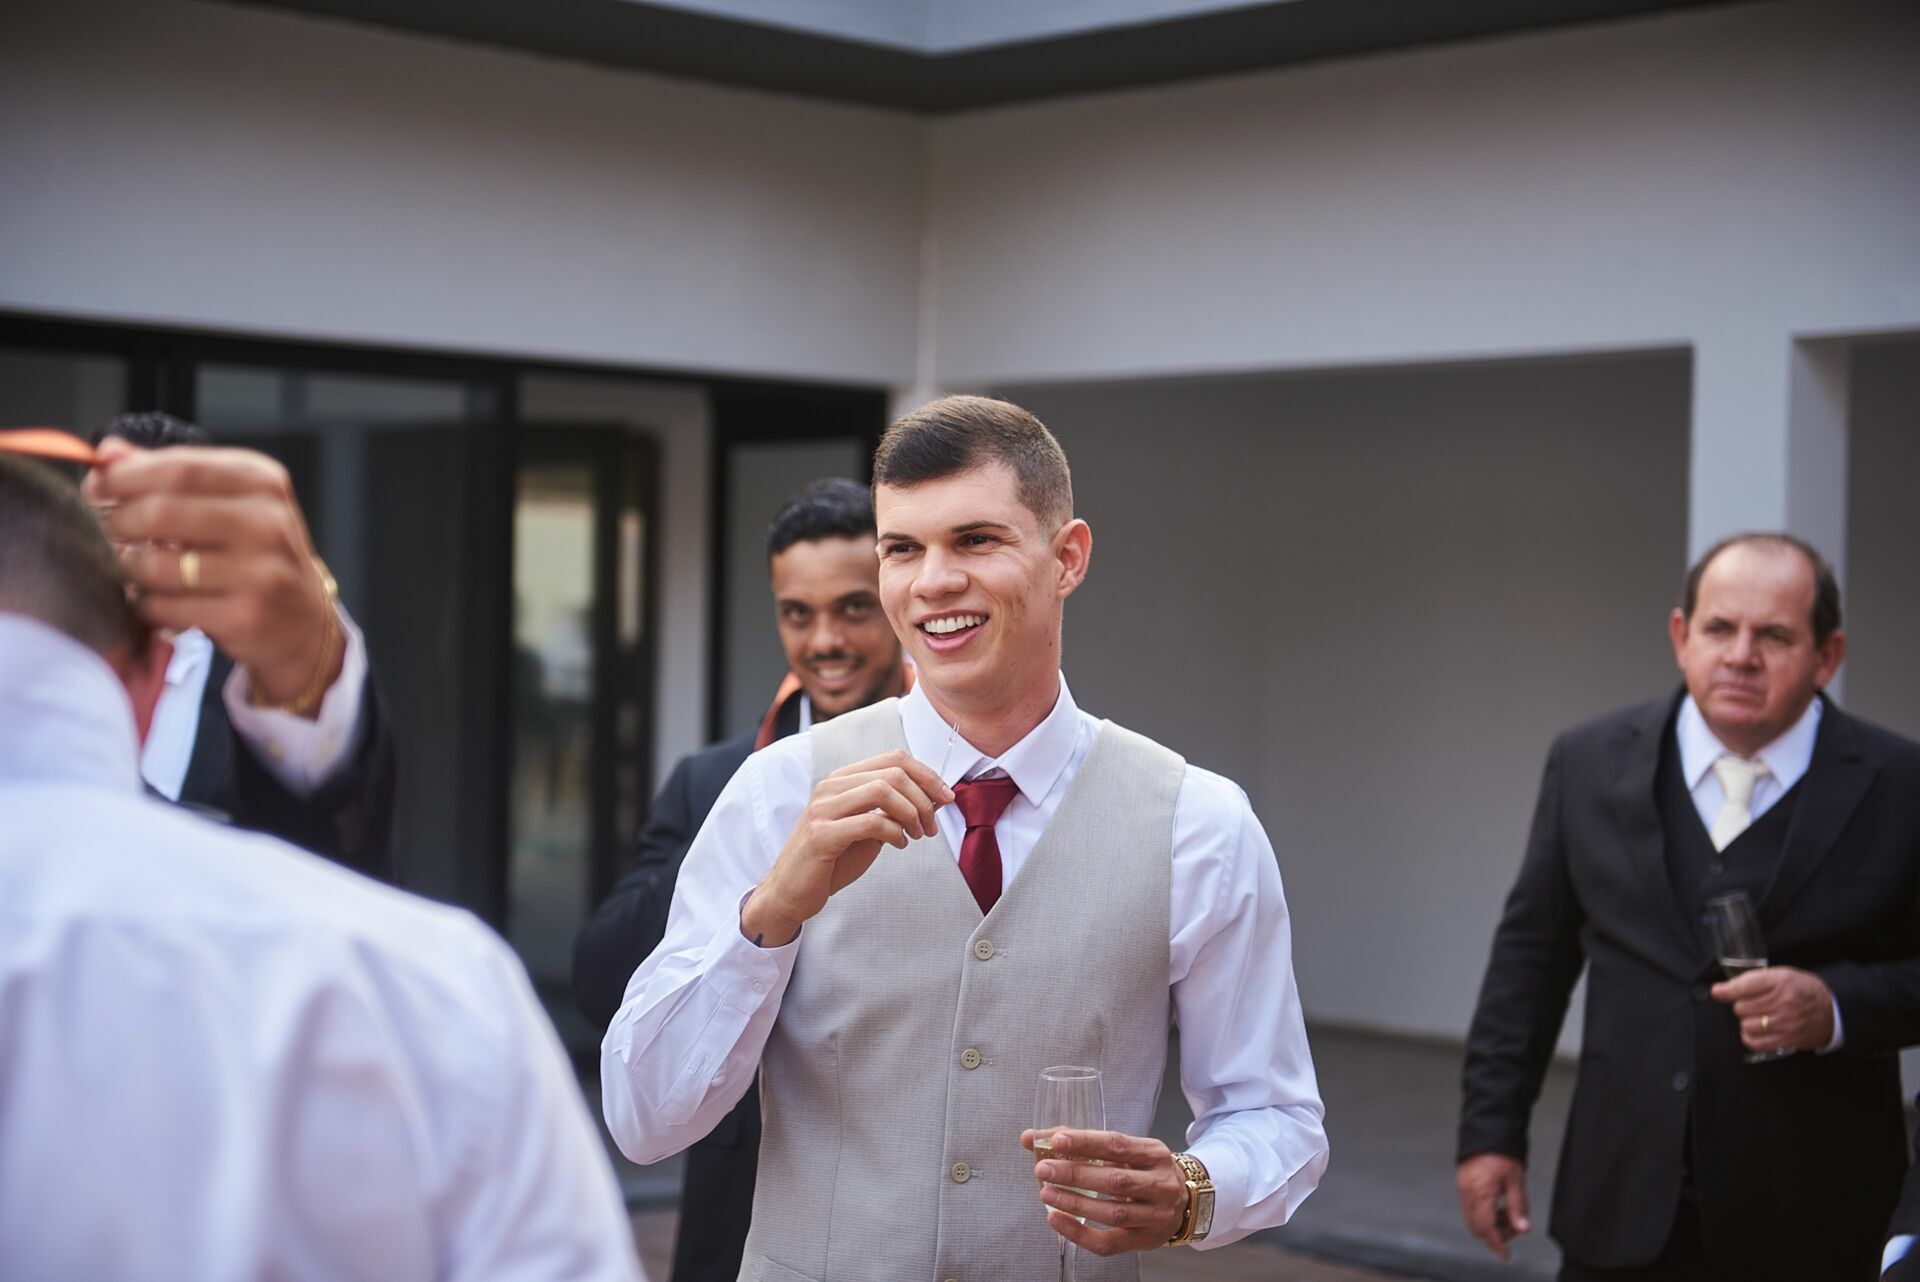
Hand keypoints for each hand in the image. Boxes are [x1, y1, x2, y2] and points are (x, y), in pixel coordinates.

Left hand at [85, 439, 341, 712]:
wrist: (304, 619)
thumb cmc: (255, 553)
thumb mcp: (228, 501)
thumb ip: (170, 474)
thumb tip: (107, 452)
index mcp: (263, 482)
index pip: (179, 467)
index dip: (125, 477)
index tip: (96, 487)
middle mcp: (268, 523)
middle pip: (163, 512)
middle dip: (120, 522)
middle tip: (111, 532)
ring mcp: (262, 572)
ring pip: (159, 566)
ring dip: (130, 568)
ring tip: (133, 568)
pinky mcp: (248, 616)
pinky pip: (167, 607)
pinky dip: (146, 605)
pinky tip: (154, 600)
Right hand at [740, 750, 951, 946]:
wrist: (791, 891)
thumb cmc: (833, 859)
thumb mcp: (869, 829)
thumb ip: (895, 810)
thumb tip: (935, 796)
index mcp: (842, 779)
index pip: (894, 758)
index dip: (927, 774)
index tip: (946, 797)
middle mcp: (830, 786)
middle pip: (893, 771)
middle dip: (924, 797)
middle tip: (931, 825)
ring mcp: (823, 808)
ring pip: (882, 790)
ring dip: (912, 813)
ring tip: (918, 835)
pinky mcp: (821, 834)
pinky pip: (871, 822)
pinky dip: (894, 832)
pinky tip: (899, 844)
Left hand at [1020, 1128, 1187, 1255]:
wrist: (1185, 1202)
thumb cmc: (1145, 1171)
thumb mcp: (1128, 1151)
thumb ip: (1084, 1143)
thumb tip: (1032, 1138)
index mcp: (1154, 1154)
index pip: (1117, 1145)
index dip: (1086, 1142)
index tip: (1057, 1140)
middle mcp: (1160, 1184)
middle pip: (1115, 1180)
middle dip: (1075, 1174)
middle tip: (1043, 1169)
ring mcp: (1155, 1216)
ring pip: (1113, 1212)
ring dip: (1075, 1203)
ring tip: (1046, 1193)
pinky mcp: (1144, 1241)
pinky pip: (1109, 1243)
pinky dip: (1080, 1233)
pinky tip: (1056, 1220)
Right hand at [1457, 1152, 1529, 1259]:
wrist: (1486, 1131)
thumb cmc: (1502, 1153)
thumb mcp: (1516, 1180)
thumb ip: (1518, 1207)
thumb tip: (1522, 1229)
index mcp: (1481, 1193)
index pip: (1486, 1229)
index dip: (1497, 1244)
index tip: (1505, 1255)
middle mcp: (1467, 1194)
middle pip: (1477, 1228)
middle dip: (1495, 1234)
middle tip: (1514, 1226)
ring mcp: (1463, 1189)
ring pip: (1472, 1220)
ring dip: (1489, 1225)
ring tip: (1507, 1214)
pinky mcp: (1462, 1185)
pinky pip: (1469, 1209)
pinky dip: (1483, 1214)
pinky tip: (1497, 1205)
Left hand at [1710, 965, 1834, 1052]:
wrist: (1832, 1010)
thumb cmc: (1803, 990)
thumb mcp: (1781, 975)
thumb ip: (1750, 980)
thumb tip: (1718, 990)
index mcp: (1781, 981)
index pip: (1745, 986)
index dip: (1727, 990)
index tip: (1718, 992)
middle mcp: (1784, 1002)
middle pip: (1741, 1007)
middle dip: (1743, 1005)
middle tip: (1755, 1004)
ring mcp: (1786, 1022)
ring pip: (1746, 1025)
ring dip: (1747, 1022)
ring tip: (1759, 1016)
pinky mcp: (1788, 1040)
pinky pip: (1756, 1042)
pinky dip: (1750, 1037)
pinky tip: (1756, 1031)